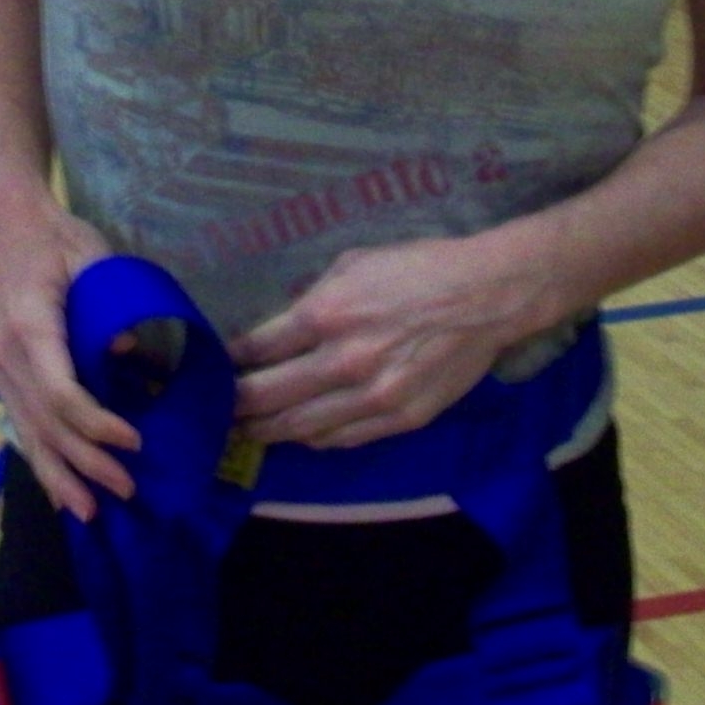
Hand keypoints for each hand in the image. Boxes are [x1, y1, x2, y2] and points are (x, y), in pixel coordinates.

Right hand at [0, 201, 141, 520]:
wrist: (12, 230)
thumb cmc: (58, 241)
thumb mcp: (93, 259)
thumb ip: (110, 304)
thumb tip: (127, 350)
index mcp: (29, 324)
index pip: (59, 391)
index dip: (95, 423)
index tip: (133, 441)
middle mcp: (5, 353)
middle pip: (44, 421)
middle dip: (85, 461)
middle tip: (126, 489)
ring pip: (28, 432)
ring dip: (59, 474)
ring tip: (88, 512)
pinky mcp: (1, 374)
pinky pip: (21, 424)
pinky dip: (42, 460)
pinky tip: (60, 491)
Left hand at [229, 232, 549, 449]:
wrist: (486, 295)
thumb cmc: (418, 268)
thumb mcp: (353, 265)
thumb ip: (313, 301)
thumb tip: (282, 330)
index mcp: (326, 314)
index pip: (258, 349)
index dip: (231, 362)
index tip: (218, 368)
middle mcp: (343, 361)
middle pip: (269, 397)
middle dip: (237, 406)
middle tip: (218, 411)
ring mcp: (373, 397)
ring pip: (302, 428)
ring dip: (269, 431)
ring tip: (249, 431)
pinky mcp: (401, 419)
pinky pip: (343, 438)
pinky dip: (314, 438)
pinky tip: (299, 434)